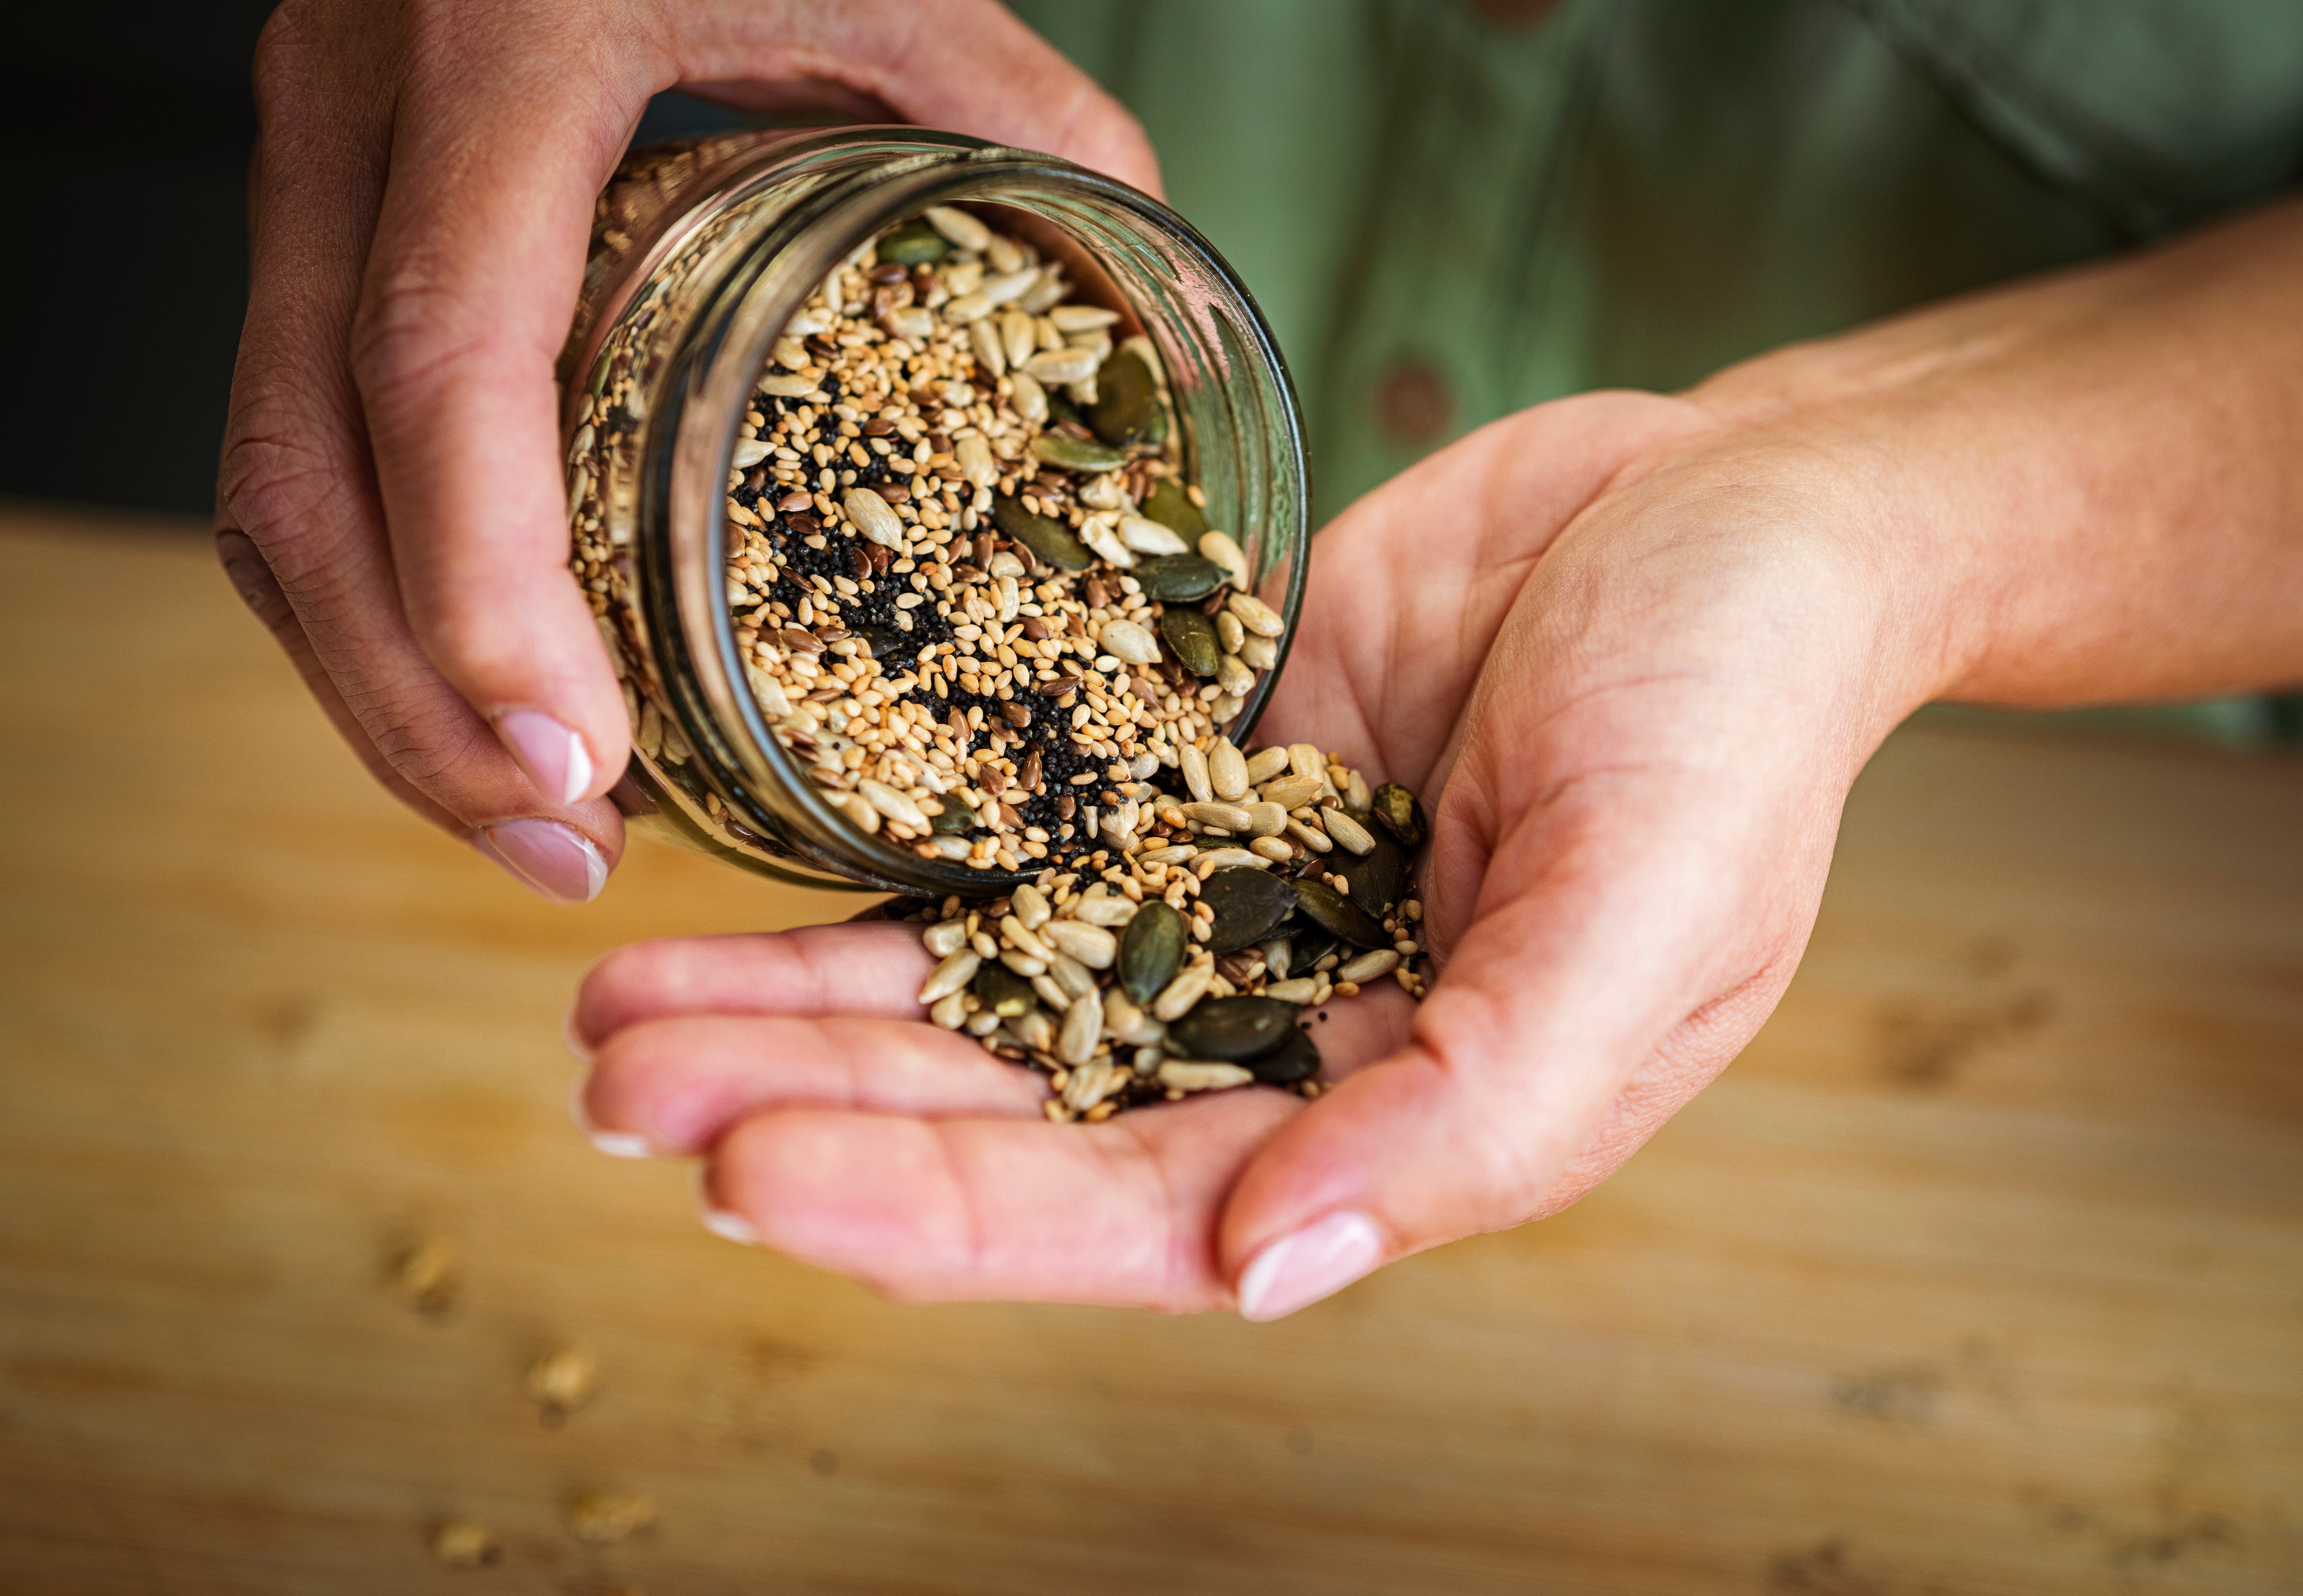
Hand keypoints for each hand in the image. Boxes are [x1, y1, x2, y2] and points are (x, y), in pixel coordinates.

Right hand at [216, 0, 1158, 901]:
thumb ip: (1036, 135)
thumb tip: (1166, 335)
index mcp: (511, 48)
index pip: (444, 355)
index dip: (486, 587)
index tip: (579, 761)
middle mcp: (360, 113)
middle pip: (306, 471)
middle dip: (417, 701)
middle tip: (559, 846)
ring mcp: (309, 167)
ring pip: (267, 483)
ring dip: (378, 683)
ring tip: (528, 816)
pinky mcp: (314, 218)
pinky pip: (295, 448)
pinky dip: (378, 597)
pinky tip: (483, 693)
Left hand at [567, 389, 1941, 1312]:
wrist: (1733, 507)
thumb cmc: (1739, 711)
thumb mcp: (1646, 910)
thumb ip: (1474, 1108)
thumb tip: (1276, 1266)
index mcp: (1403, 1121)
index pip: (1137, 1213)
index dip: (943, 1214)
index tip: (755, 1176)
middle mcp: (1285, 1033)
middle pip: (1012, 1113)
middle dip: (817, 1112)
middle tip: (620, 1092)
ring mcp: (1218, 901)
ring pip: (977, 991)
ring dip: (801, 1009)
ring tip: (616, 1011)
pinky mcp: (1180, 776)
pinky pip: (1005, 841)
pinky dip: (877, 871)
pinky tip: (739, 890)